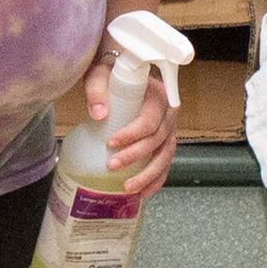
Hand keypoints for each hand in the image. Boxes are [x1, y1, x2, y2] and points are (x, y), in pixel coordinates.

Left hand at [89, 46, 181, 192]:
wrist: (121, 74)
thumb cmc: (112, 73)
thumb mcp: (101, 73)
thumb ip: (97, 88)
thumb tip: (98, 113)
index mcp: (159, 96)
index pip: (150, 120)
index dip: (133, 134)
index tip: (111, 142)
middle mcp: (169, 115)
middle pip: (158, 141)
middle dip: (136, 157)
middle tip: (111, 165)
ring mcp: (168, 130)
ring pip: (164, 157)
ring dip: (147, 175)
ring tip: (127, 188)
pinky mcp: (163, 143)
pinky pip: (164, 165)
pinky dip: (155, 181)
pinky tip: (141, 194)